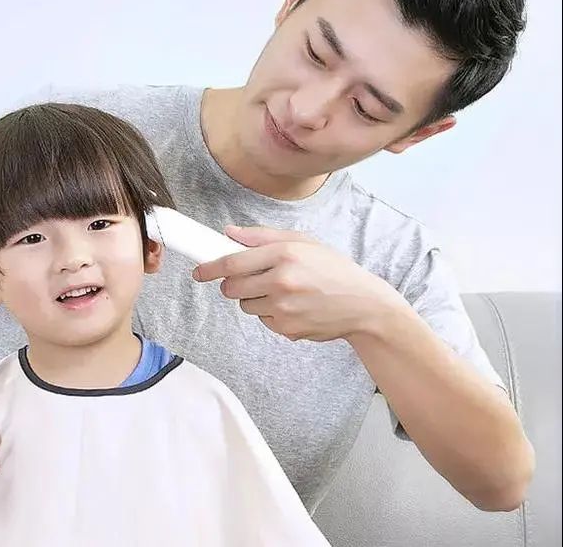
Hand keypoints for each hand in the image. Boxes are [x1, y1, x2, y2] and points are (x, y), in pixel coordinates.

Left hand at [192, 225, 408, 341]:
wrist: (363, 305)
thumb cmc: (333, 269)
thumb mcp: (303, 241)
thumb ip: (263, 236)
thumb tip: (229, 233)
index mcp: (285, 254)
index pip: (233, 262)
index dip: (210, 267)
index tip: (199, 271)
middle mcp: (282, 282)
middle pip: (232, 288)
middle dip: (232, 285)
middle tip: (247, 280)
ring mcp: (284, 308)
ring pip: (246, 306)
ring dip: (255, 299)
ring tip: (283, 291)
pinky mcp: (288, 329)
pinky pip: (264, 320)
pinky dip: (272, 314)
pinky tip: (294, 306)